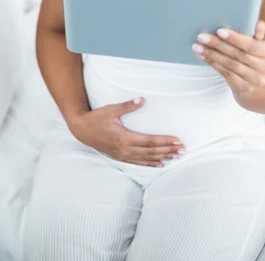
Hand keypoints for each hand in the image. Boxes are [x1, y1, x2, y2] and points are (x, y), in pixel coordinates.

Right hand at [69, 97, 184, 166]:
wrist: (81, 130)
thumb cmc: (97, 118)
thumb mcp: (111, 109)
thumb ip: (128, 106)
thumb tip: (142, 100)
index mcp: (124, 138)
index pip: (150, 141)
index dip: (165, 141)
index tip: (177, 140)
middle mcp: (125, 149)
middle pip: (151, 151)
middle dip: (168, 150)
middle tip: (183, 149)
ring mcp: (122, 155)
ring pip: (146, 159)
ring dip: (162, 157)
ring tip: (176, 156)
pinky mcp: (120, 157)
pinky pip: (138, 162)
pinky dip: (150, 163)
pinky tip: (159, 164)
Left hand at [192, 20, 264, 93]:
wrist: (260, 80)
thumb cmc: (257, 54)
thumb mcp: (261, 43)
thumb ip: (258, 33)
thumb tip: (258, 24)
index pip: (251, 45)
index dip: (235, 39)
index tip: (219, 31)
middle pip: (238, 55)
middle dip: (218, 45)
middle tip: (202, 37)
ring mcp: (254, 80)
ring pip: (229, 65)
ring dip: (211, 54)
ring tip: (197, 46)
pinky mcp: (243, 87)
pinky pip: (225, 73)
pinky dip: (212, 63)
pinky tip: (202, 56)